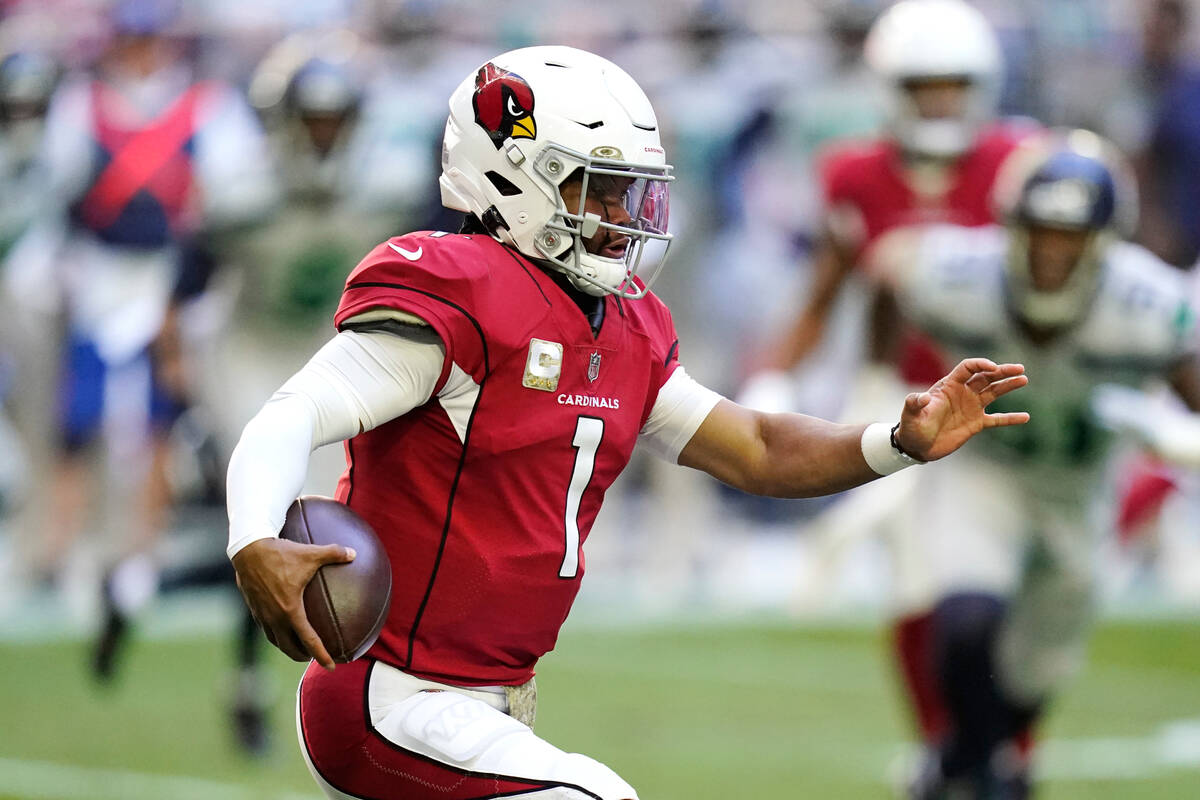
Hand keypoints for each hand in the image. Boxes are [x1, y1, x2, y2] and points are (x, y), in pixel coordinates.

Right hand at [231, 537, 355, 670]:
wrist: (248, 550)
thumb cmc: (281, 553)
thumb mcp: (310, 553)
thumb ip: (334, 554)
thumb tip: (354, 553)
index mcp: (290, 610)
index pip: (308, 640)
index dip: (321, 655)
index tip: (332, 666)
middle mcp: (275, 617)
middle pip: (289, 648)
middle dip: (303, 656)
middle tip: (314, 658)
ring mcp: (262, 614)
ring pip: (275, 640)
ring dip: (287, 648)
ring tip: (298, 647)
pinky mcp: (253, 608)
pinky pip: (266, 628)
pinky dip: (276, 634)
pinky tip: (283, 627)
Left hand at [893, 358, 1029, 461]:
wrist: (916, 447)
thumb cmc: (911, 428)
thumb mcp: (910, 414)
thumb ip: (915, 403)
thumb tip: (922, 397)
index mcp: (948, 386)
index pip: (968, 368)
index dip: (980, 365)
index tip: (993, 368)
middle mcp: (962, 393)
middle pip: (985, 377)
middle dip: (1002, 371)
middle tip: (1020, 368)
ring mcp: (971, 408)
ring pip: (994, 392)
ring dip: (1008, 385)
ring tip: (1023, 379)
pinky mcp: (976, 424)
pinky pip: (997, 419)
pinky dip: (1010, 418)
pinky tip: (1026, 417)